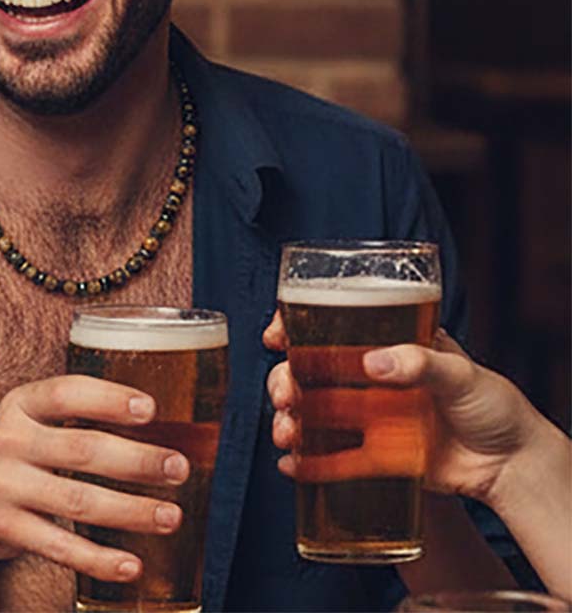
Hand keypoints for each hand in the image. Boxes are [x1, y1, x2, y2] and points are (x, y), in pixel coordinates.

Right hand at [0, 374, 189, 582]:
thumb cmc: (11, 453)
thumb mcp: (28, 419)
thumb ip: (74, 416)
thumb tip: (156, 421)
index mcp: (20, 404)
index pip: (67, 394)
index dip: (109, 399)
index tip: (151, 409)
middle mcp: (8, 441)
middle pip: (82, 450)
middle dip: (137, 461)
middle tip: (178, 468)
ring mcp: (4, 487)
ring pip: (78, 502)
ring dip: (131, 511)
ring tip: (170, 516)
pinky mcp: (4, 530)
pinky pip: (60, 547)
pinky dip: (99, 559)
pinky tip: (131, 564)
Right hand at [263, 311, 541, 502]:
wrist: (511, 466)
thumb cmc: (492, 404)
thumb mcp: (461, 372)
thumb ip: (419, 362)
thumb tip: (372, 362)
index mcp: (384, 340)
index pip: (328, 322)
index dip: (292, 323)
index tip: (275, 334)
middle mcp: (366, 374)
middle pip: (306, 368)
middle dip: (283, 378)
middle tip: (285, 392)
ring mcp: (365, 414)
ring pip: (309, 410)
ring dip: (286, 418)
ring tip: (285, 433)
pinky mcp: (371, 454)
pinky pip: (329, 457)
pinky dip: (305, 461)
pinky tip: (291, 464)